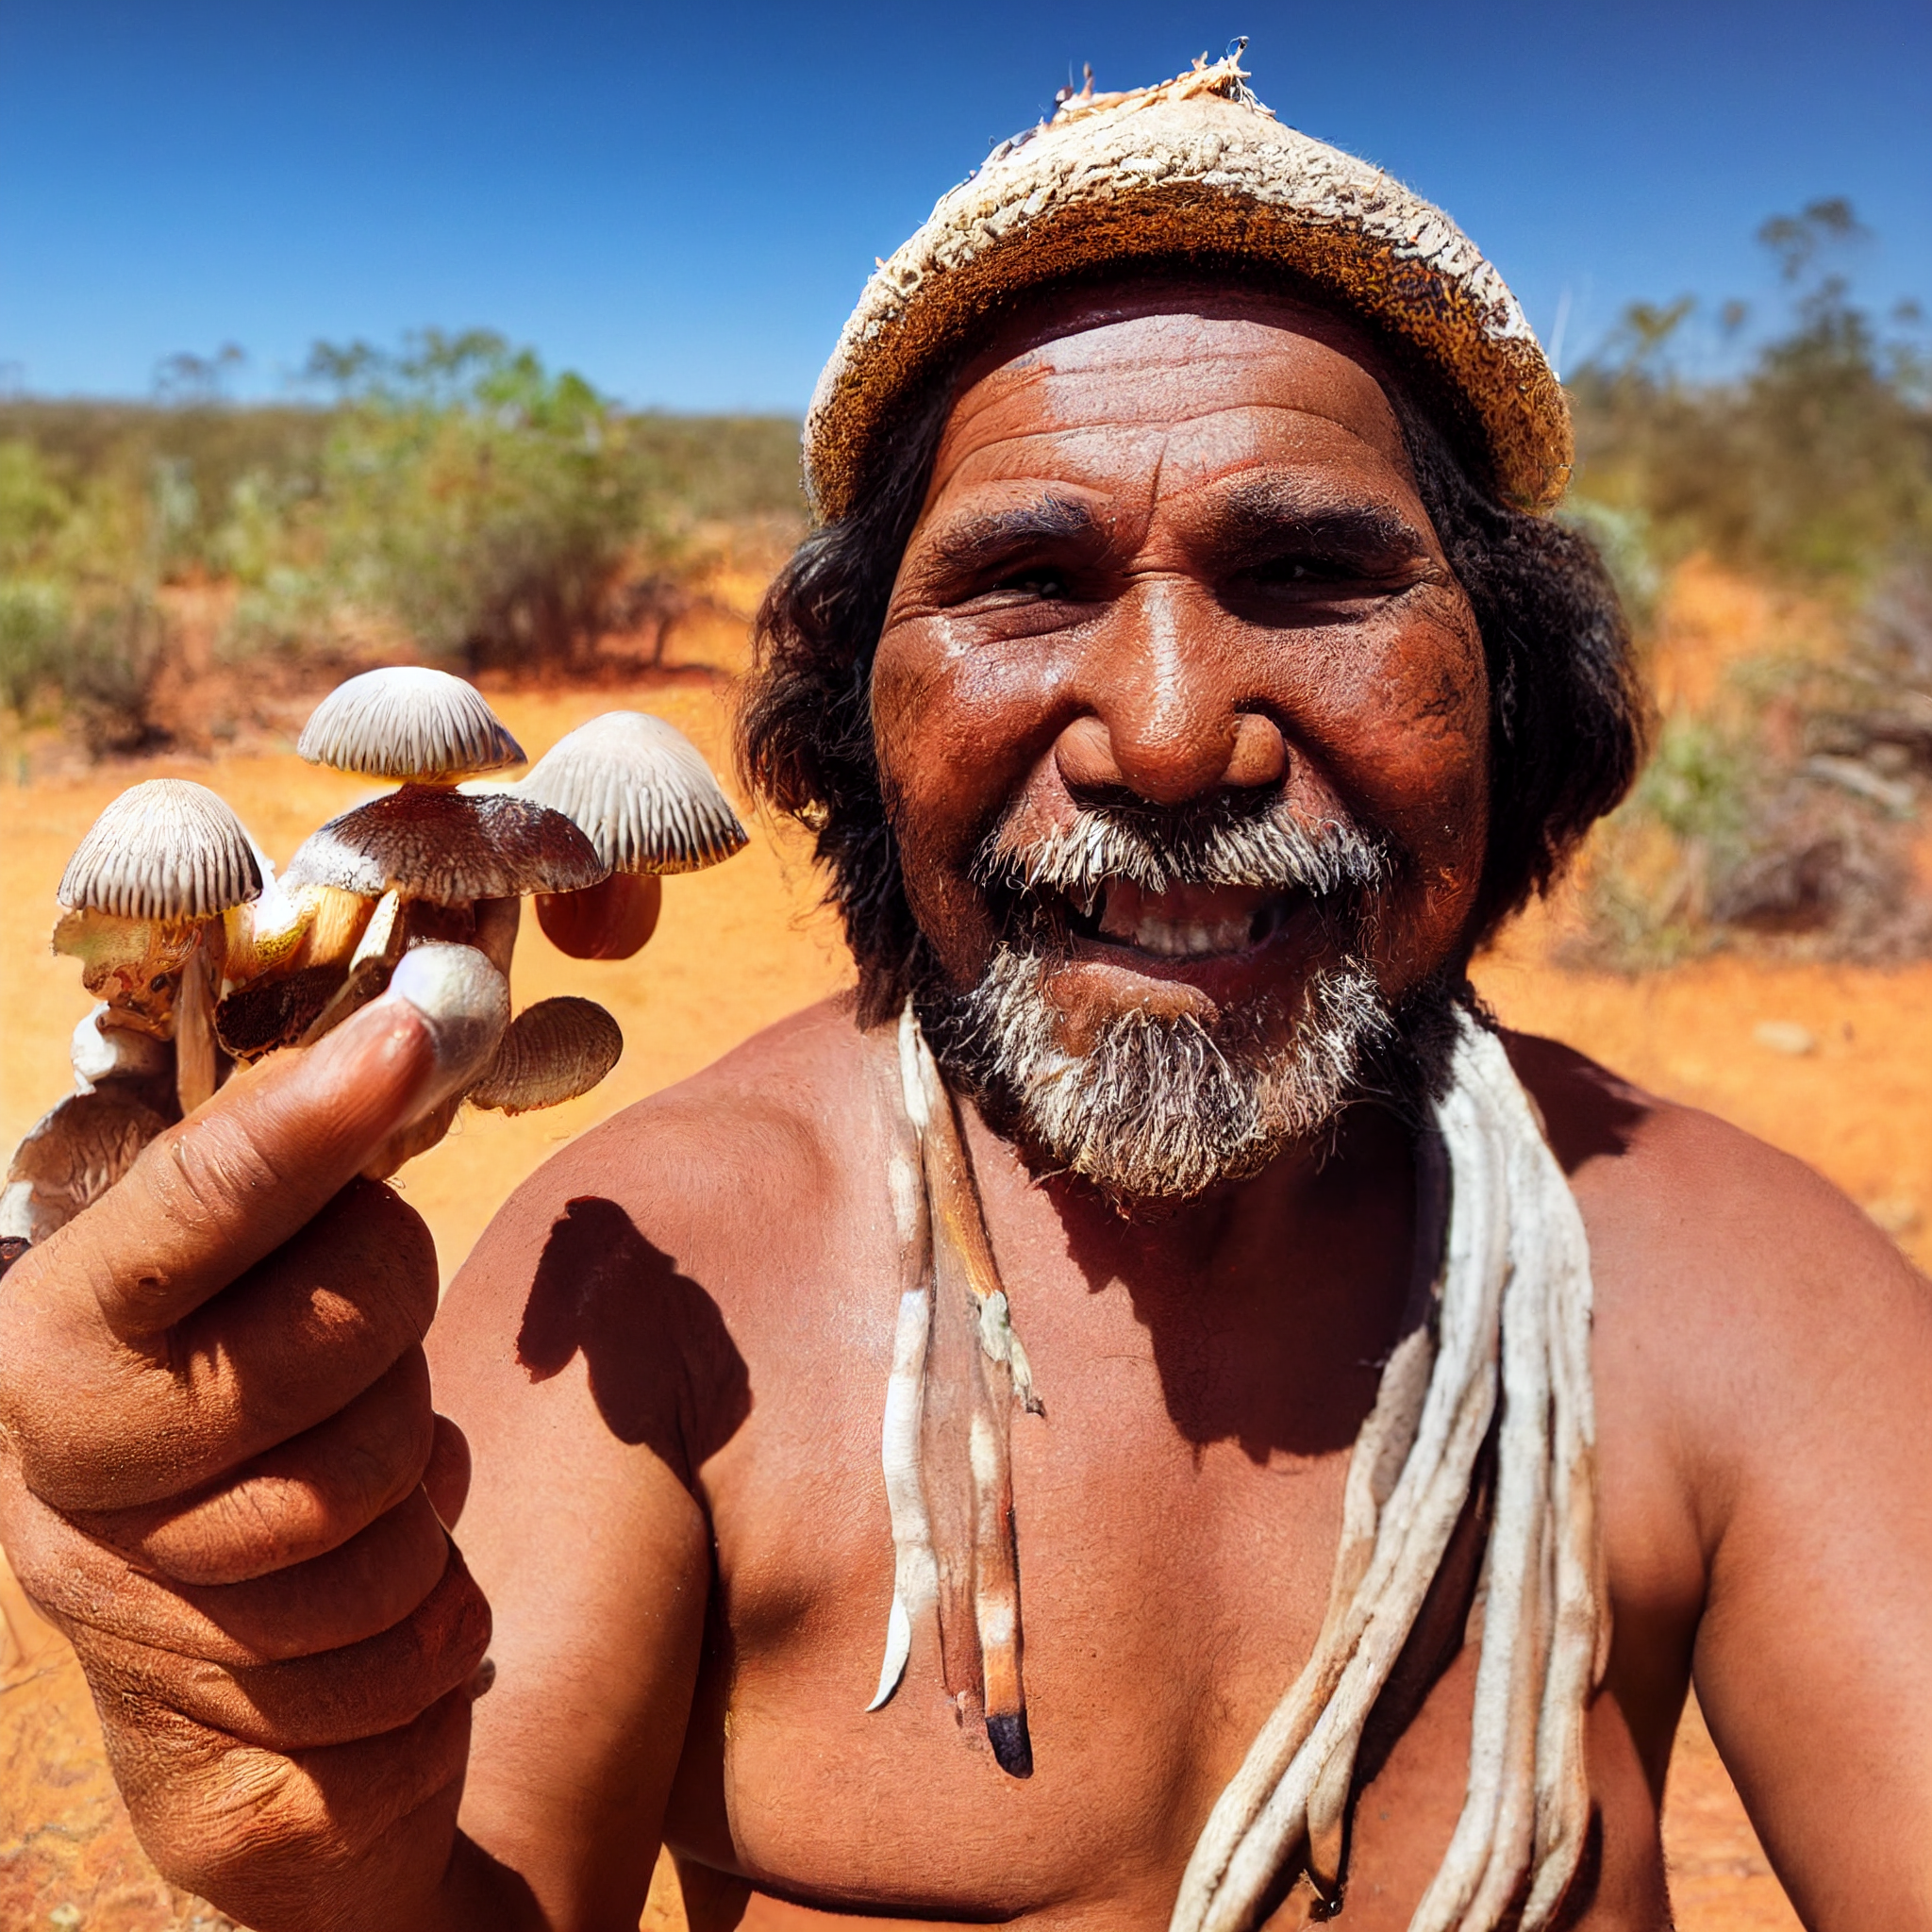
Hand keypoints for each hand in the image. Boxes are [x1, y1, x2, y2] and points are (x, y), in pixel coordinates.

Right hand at [0, 984, 495, 1929]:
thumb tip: (416, 1024)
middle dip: (399, 1352)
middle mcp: (62, 1481)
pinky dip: (443, 1643)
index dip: (304, 1127)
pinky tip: (399, 1622)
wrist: (226, 1711)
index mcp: (65, 1336)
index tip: (409, 1037)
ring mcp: (126, 1635)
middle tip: (373, 1371)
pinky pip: (417, 1679)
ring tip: (379, 1504)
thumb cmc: (260, 1442)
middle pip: (338, 1349)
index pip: (190, 1204)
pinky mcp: (217, 1780)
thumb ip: (311, 1177)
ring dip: (424, 1512)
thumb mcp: (261, 1299)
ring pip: (387, 1527)